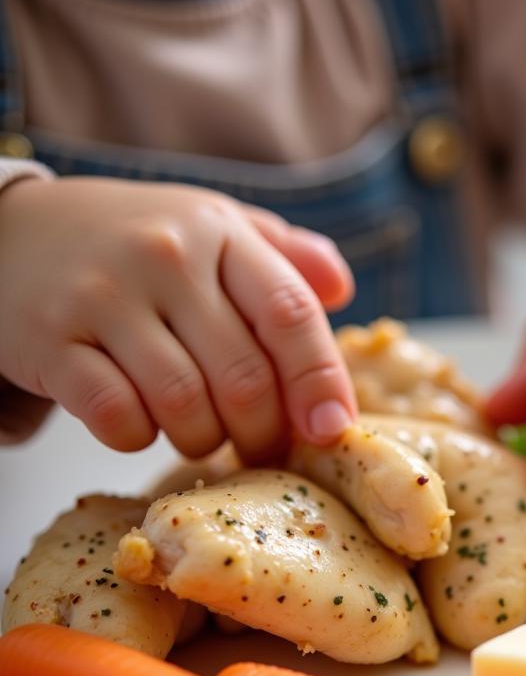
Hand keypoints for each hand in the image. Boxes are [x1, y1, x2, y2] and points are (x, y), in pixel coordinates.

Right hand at [0, 177, 357, 461]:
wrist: (12, 230)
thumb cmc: (140, 242)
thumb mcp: (216, 229)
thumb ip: (285, 258)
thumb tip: (342, 290)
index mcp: (220, 232)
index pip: (290, 314)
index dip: (320, 381)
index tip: (332, 430)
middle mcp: (165, 257)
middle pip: (244, 377)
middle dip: (263, 432)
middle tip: (260, 446)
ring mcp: (103, 297)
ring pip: (185, 406)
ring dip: (204, 439)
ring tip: (202, 432)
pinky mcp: (52, 340)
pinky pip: (118, 417)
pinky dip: (138, 437)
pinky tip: (140, 421)